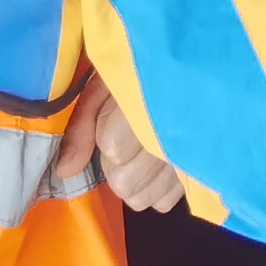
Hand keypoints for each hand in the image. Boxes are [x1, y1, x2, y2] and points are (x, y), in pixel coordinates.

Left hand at [53, 73, 185, 212]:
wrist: (192, 62)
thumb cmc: (142, 69)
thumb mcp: (106, 83)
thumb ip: (82, 125)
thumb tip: (65, 171)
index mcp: (148, 104)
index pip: (113, 149)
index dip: (107, 134)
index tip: (116, 114)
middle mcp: (174, 137)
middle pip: (125, 182)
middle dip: (117, 163)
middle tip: (128, 135)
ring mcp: (191, 160)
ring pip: (142, 198)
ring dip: (135, 179)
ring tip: (143, 150)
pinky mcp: (200, 176)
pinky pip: (163, 202)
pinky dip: (156, 187)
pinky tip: (159, 163)